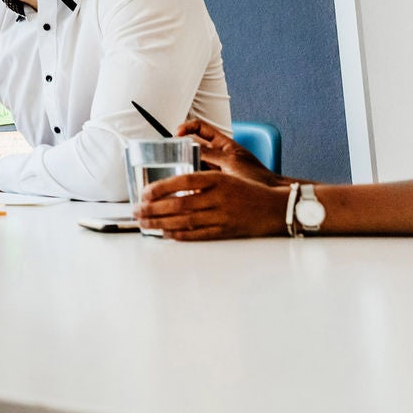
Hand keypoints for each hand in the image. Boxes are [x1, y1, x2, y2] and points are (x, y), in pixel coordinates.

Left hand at [136, 169, 290, 239]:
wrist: (276, 208)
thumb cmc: (249, 191)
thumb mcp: (226, 177)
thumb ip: (201, 182)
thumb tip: (171, 189)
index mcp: (217, 179)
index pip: (183, 180)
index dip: (161, 187)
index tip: (144, 192)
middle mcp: (219, 197)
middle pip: (179, 203)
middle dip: (153, 208)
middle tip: (137, 211)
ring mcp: (222, 216)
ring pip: (185, 220)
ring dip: (161, 223)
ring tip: (145, 224)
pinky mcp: (226, 231)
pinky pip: (198, 234)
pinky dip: (180, 235)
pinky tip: (166, 234)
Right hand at [178, 119, 286, 187]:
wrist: (269, 195)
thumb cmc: (258, 177)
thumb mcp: (231, 163)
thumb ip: (211, 155)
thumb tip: (190, 149)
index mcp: (223, 143)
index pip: (200, 127)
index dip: (187, 127)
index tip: (177, 133)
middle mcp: (217, 155)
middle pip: (193, 146)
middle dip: (181, 149)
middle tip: (172, 154)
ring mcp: (214, 169)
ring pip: (193, 163)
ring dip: (185, 166)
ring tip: (177, 170)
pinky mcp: (212, 183)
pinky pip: (197, 179)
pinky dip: (191, 181)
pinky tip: (187, 185)